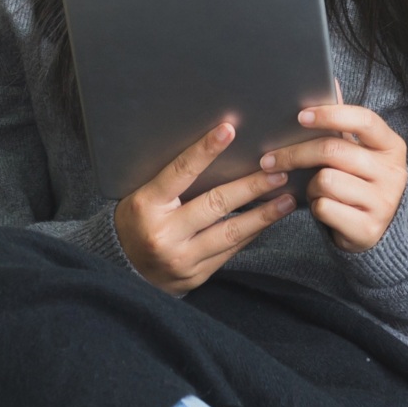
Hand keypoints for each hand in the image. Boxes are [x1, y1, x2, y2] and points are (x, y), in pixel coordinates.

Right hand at [115, 119, 294, 295]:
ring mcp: (181, 259)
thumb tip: (218, 149)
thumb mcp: (144, 196)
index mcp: (146, 205)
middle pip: (215, 204)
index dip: (205, 150)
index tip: (229, 129)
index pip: (180, 172)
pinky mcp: (195, 277)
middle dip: (252, 187)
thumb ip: (174, 180)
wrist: (120, 271)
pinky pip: (230, 252)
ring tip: (287, 199)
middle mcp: (164, 234)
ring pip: (230, 233)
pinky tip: (267, 220)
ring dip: (263, 215)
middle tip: (279, 171)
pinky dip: (251, 234)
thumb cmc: (136, 222)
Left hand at [263, 103, 407, 253]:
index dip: (331, 114)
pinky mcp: (368, 228)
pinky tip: (320, 207)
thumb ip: (345, 121)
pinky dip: (315, 206)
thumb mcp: (360, 152)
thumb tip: (330, 80)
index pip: (364, 120)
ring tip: (314, 189)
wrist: (380, 231)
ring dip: (310, 185)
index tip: (301, 116)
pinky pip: (324, 208)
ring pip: (325, 180)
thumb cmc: (361, 182)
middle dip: (296, 153)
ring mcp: (383, 202)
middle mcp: (393, 173)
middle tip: (269, 159)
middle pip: (333, 150)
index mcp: (392, 146)